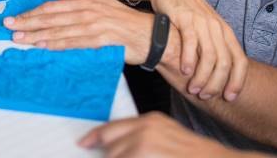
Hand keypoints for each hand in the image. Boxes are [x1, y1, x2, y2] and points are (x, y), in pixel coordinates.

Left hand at [4, 0, 152, 63]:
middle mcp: (88, 11)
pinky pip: (73, 43)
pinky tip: (42, 46)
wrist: (151, 35)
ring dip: (36, 35)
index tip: (15, 17)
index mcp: (86, 2)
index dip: (32, 12)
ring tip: (18, 38)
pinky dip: (56, 44)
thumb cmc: (127, 22)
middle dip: (27, 22)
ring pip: (58, 30)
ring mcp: (94, 25)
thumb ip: (79, 1)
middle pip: (51, 17)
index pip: (53, 7)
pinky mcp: (100, 40)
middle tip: (7, 27)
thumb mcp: (102, 5)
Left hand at [79, 111, 250, 157]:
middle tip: (115, 156)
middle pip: (110, 149)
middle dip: (112, 157)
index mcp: (148, 122)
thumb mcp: (167, 133)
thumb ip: (142, 136)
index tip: (84, 143)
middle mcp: (143, 133)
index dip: (94, 137)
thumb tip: (116, 147)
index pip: (110, 128)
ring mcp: (144, 150)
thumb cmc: (192, 153)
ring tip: (149, 157)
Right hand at [149, 0, 247, 101]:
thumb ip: (211, 48)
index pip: (240, 61)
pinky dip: (189, 60)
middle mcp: (217, 27)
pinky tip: (184, 71)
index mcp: (225, 31)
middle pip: (225, 63)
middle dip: (217, 84)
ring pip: (209, 56)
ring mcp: (202, 22)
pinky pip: (191, 43)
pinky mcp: (185, 17)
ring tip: (193, 89)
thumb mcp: (204, 29)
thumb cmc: (185, 12)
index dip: (237, 81)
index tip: (229, 97)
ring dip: (202, 77)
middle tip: (206, 96)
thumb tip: (216, 76)